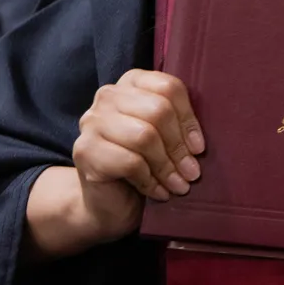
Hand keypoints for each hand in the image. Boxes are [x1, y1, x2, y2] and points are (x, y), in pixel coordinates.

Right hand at [67, 70, 206, 243]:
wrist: (106, 201)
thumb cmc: (142, 164)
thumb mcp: (164, 138)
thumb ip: (178, 126)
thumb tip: (198, 145)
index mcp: (132, 82)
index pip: (169, 87)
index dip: (189, 119)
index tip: (199, 148)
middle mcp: (108, 96)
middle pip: (158, 110)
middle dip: (179, 146)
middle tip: (191, 172)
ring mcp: (92, 122)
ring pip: (144, 136)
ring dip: (166, 167)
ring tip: (178, 185)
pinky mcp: (85, 151)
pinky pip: (129, 162)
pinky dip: (150, 180)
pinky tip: (158, 192)